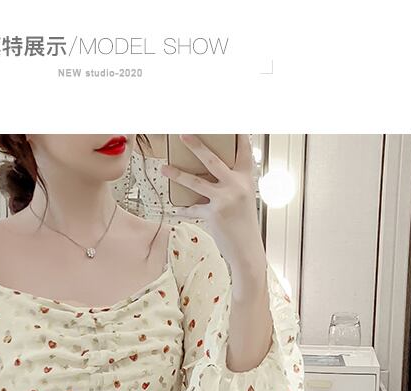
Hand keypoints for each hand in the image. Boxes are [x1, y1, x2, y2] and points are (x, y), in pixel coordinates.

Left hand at [160, 134, 265, 274]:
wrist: (247, 249)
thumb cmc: (244, 224)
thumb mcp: (243, 199)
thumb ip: (230, 184)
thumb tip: (208, 175)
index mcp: (246, 179)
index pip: (243, 151)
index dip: (238, 134)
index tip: (231, 122)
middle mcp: (236, 186)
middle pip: (213, 160)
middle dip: (196, 146)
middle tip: (183, 135)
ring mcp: (224, 199)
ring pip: (196, 182)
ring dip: (177, 174)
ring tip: (163, 168)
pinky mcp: (214, 214)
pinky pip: (192, 209)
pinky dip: (183, 209)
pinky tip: (174, 208)